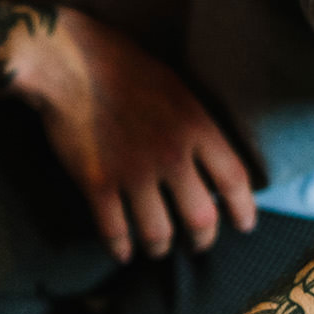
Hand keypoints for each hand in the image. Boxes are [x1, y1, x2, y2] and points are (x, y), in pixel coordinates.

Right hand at [13, 8, 257, 261]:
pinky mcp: (97, 183)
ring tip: (157, 248)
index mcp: (196, 126)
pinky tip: (122, 252)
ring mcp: (133, 171)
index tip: (245, 226)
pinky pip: (115, 232)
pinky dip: (120, 249)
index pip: (234, 180)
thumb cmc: (123, 66)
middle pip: (201, 217)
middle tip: (198, 244)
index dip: (243, 210)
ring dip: (160, 247)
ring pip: (159, 234)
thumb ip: (196, 125)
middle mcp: (171, 154)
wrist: (68, 61)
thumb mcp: (176, 88)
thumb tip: (210, 161)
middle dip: (202, 239)